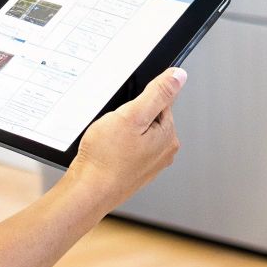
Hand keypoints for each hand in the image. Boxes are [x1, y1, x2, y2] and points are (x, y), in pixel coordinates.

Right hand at [66, 67, 185, 212]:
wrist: (88, 190)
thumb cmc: (106, 158)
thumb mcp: (132, 116)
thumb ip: (158, 93)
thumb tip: (179, 76)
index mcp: (168, 137)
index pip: (161, 102)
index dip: (138, 101)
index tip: (125, 111)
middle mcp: (164, 152)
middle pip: (148, 116)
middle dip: (129, 116)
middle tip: (113, 127)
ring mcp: (149, 163)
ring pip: (136, 132)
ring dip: (121, 131)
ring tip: (109, 141)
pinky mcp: (134, 170)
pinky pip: (127, 147)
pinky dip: (116, 146)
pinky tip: (107, 152)